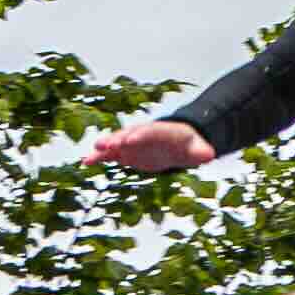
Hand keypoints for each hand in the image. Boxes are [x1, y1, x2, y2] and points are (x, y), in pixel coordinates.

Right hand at [84, 120, 213, 172]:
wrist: (177, 145)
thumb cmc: (187, 145)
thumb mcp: (197, 148)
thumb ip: (201, 151)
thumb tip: (209, 155)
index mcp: (159, 132)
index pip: (148, 132)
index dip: (139, 135)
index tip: (129, 139)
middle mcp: (142, 135)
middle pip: (128, 135)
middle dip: (116, 139)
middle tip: (104, 144)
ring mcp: (132, 143)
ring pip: (116, 144)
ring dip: (104, 148)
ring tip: (91, 154)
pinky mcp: (126, 152)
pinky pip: (110, 154)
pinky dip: (99, 157)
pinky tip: (86, 162)